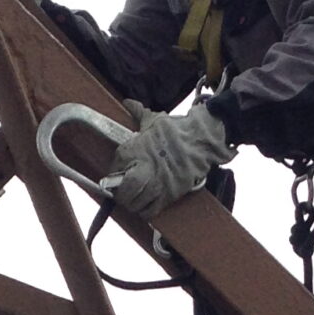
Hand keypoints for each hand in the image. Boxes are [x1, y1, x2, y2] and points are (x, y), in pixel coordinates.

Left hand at [105, 99, 232, 217]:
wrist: (200, 140)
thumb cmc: (177, 130)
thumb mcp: (154, 119)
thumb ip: (138, 113)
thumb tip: (128, 103)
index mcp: (133, 151)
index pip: (114, 170)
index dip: (113, 176)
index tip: (116, 176)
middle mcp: (141, 170)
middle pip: (123, 193)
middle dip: (120, 195)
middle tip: (123, 193)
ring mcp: (155, 185)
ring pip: (135, 204)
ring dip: (133, 204)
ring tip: (135, 198)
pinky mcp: (168, 195)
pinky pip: (150, 211)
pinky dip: (145, 211)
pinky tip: (146, 204)